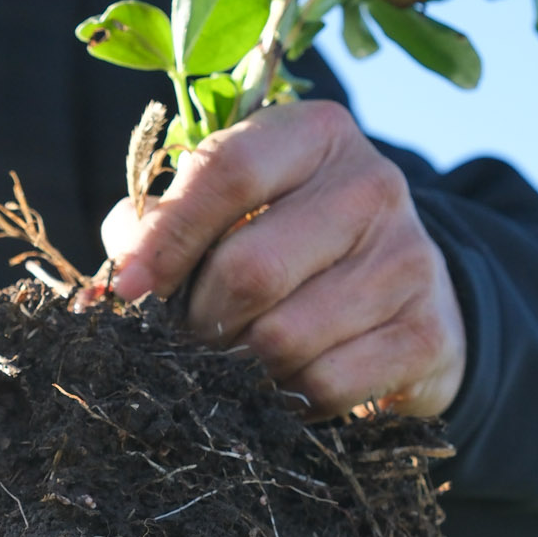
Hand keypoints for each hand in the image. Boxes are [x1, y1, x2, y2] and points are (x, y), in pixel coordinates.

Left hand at [101, 100, 466, 418]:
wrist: (407, 298)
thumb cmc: (287, 246)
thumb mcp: (230, 214)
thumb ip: (162, 228)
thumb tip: (109, 289)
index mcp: (314, 135)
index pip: (227, 172)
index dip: (165, 237)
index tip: (126, 288)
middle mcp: (372, 184)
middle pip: (250, 270)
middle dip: (201, 321)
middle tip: (189, 340)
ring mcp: (409, 258)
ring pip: (284, 339)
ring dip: (241, 369)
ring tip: (237, 363)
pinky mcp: (428, 332)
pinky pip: (327, 384)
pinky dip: (289, 401)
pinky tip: (286, 386)